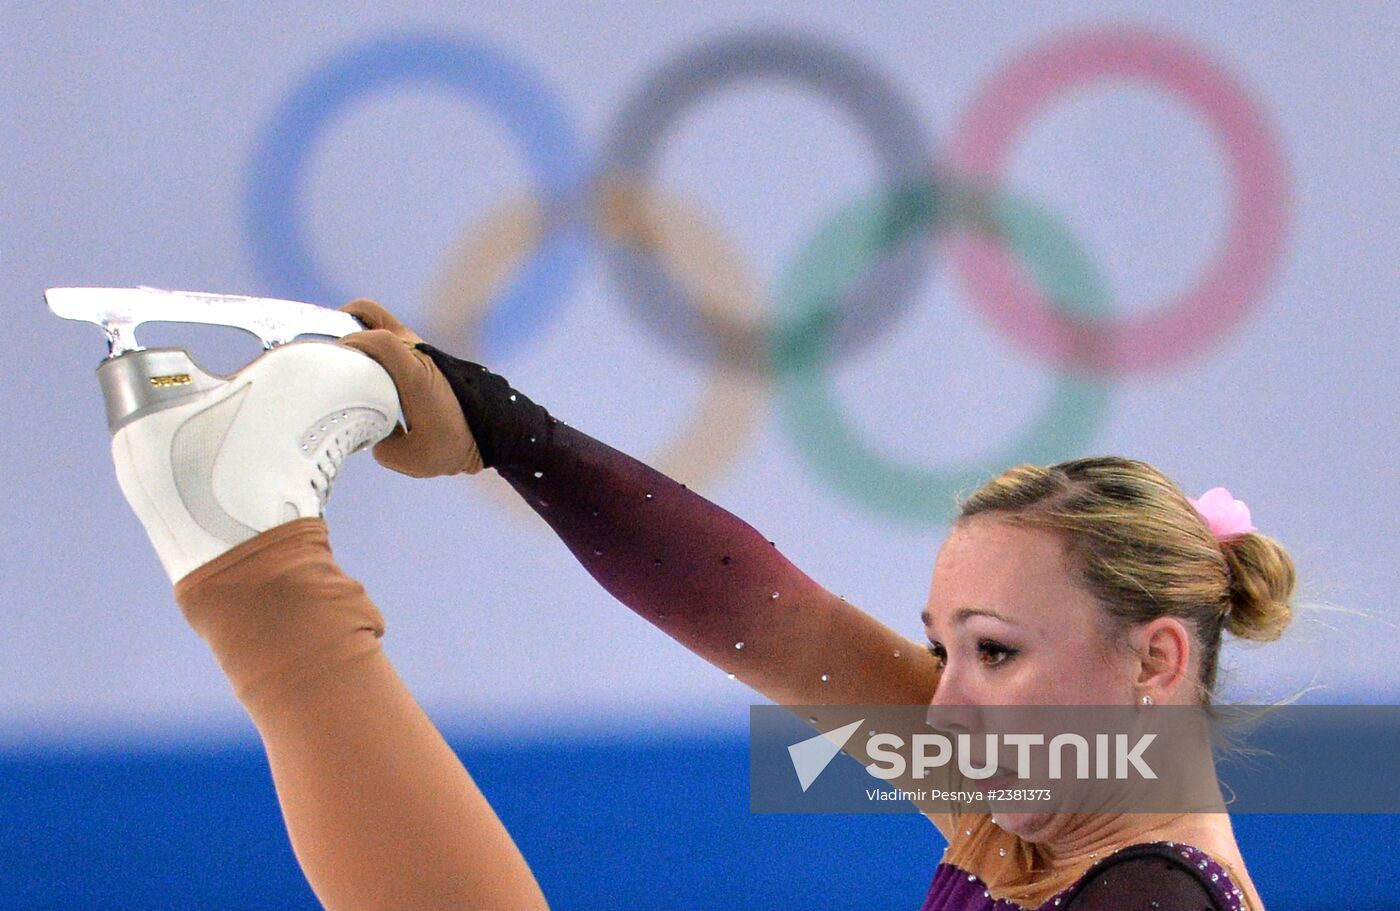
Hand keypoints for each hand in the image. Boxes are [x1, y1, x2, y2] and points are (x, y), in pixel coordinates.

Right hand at [337, 299, 483, 476]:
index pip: (377, 339)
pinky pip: (392, 342)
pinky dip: (372, 346)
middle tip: (321, 345)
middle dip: (342, 322)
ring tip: (336, 357)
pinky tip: (359, 372)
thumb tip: (366, 433)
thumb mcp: (410, 459)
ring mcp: (422, 353)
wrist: (496, 435)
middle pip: (373, 315)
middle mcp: (418, 355)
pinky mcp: (426, 361)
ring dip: (357, 333)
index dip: (348, 343)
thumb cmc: (456, 446)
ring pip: (382, 325)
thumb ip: (379, 446)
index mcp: (415, 373)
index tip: (330, 361)